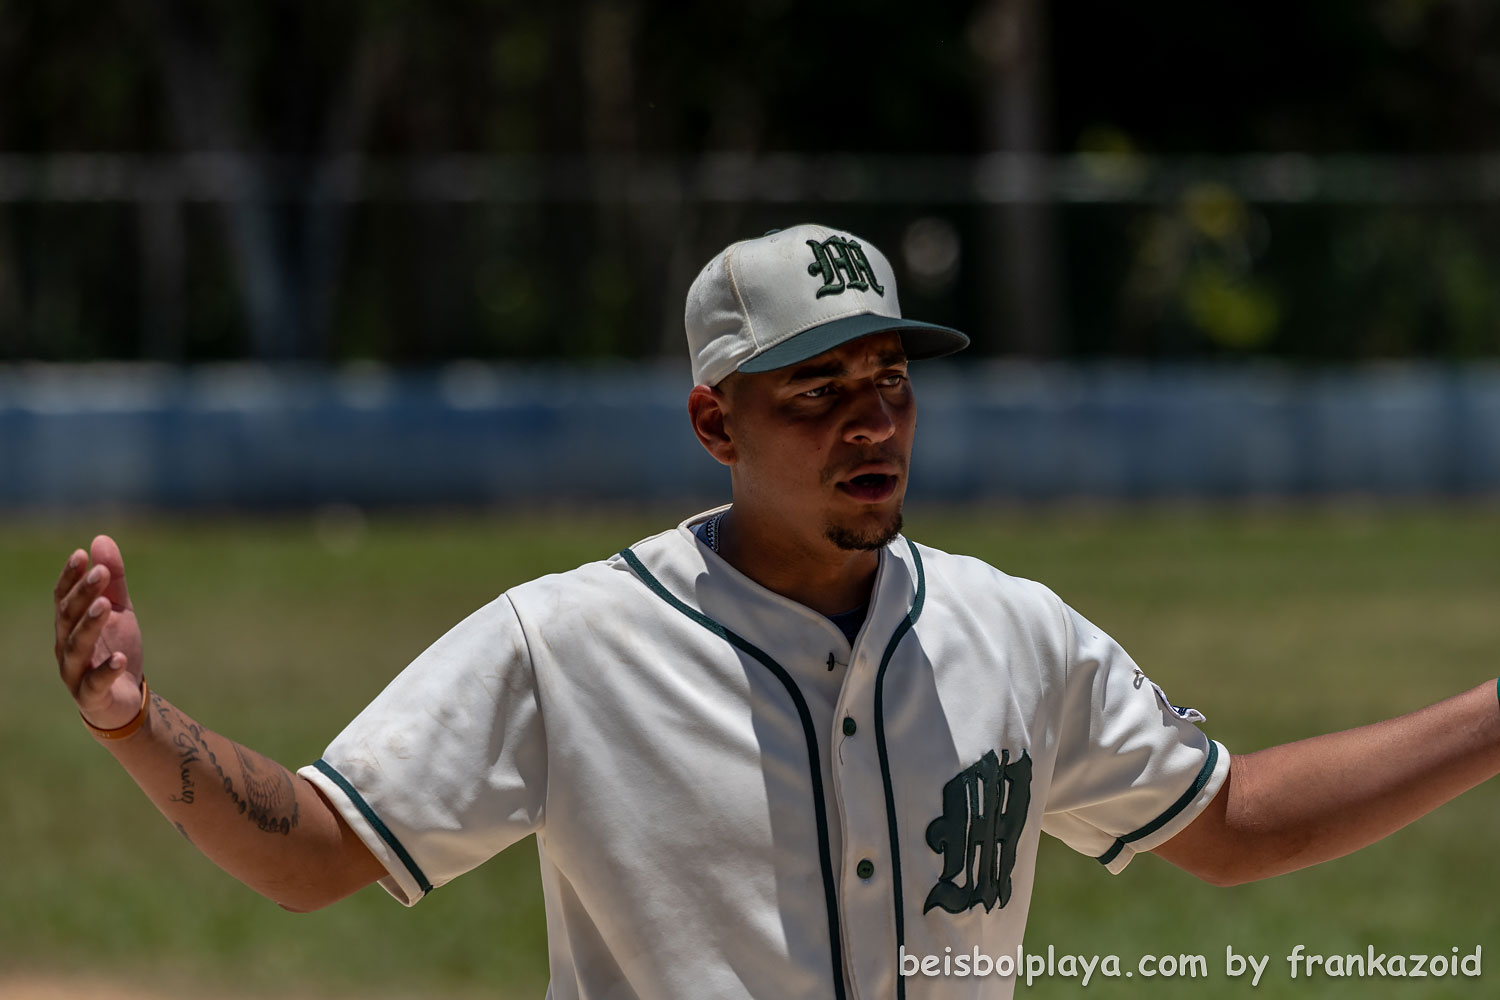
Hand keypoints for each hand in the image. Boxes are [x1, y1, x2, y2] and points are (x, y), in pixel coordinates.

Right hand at [54, 535, 145, 729]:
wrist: (124, 700)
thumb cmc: (115, 648)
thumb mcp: (120, 611)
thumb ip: (112, 580)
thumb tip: (100, 539)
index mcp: (70, 625)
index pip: (63, 598)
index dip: (70, 577)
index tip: (81, 554)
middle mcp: (65, 646)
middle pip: (68, 618)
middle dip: (83, 594)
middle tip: (100, 572)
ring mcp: (75, 672)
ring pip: (76, 647)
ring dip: (89, 625)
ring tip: (105, 606)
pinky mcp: (91, 696)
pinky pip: (94, 683)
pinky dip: (105, 670)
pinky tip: (120, 658)